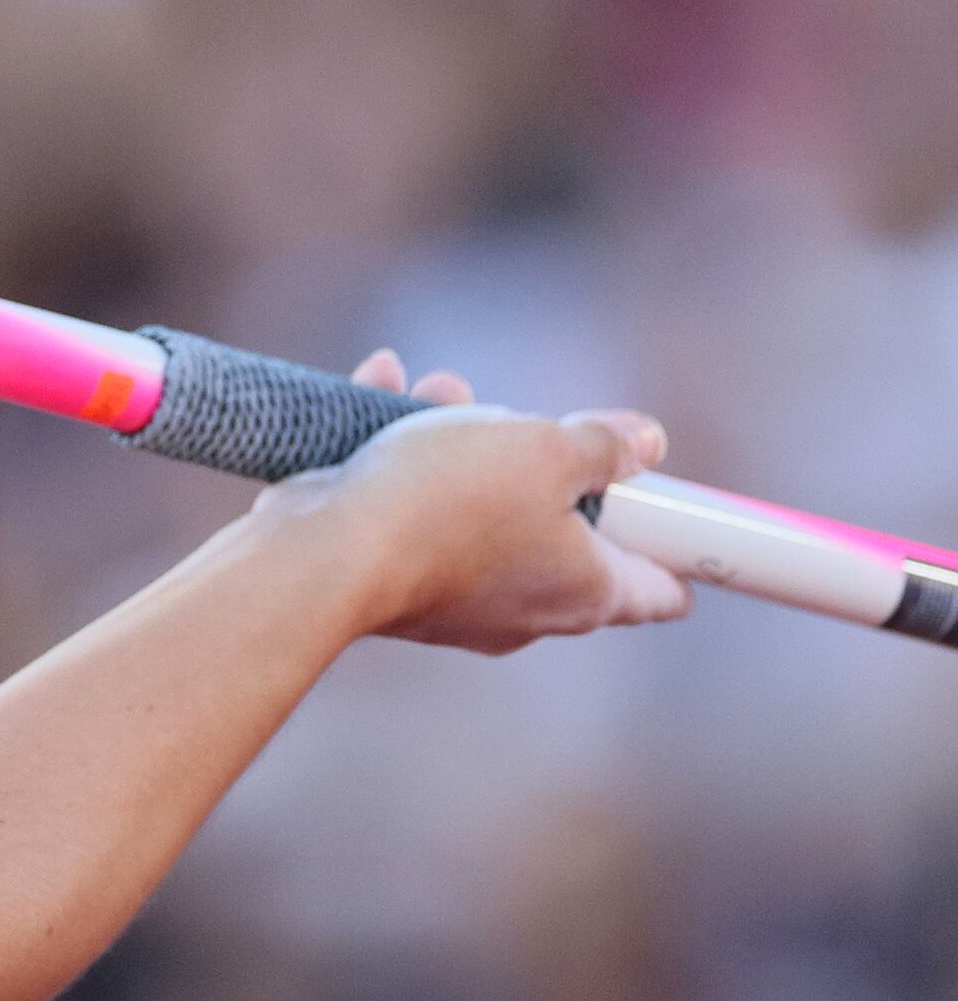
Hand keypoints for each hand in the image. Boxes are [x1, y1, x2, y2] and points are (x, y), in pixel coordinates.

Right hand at [271, 351, 692, 654]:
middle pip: (566, 532)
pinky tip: (385, 390)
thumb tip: (643, 443)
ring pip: (482, 513)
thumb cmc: (445, 503)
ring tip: (438, 393)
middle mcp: (527, 610)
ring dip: (466, 448)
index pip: (664, 588)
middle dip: (542, 464)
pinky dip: (403, 459)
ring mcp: (457, 601)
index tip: (664, 495)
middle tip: (522, 420)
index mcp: (587, 593)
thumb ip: (602, 445)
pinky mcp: (393, 582)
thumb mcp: (545, 448)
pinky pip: (414, 515)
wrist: (323, 551)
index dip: (676, 539)